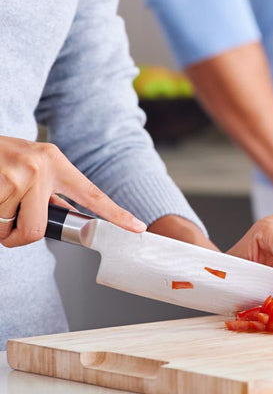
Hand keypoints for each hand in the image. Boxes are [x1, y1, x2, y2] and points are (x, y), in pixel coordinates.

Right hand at [0, 136, 145, 247]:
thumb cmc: (4, 157)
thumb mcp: (34, 166)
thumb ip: (52, 190)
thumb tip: (70, 214)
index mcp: (57, 163)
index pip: (93, 194)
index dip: (117, 214)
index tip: (138, 227)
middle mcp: (41, 168)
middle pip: (38, 229)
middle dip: (20, 235)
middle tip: (11, 225)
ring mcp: (18, 177)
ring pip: (9, 229)